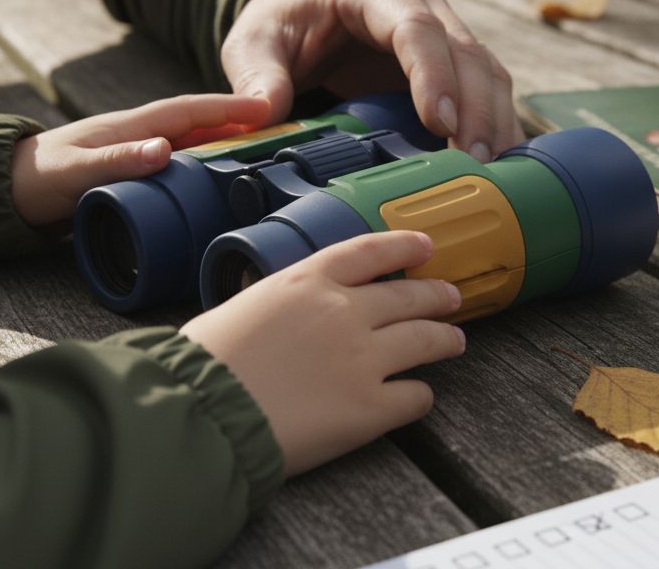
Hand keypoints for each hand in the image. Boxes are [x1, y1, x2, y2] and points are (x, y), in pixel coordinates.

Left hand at [10, 94, 269, 226]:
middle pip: (200, 122)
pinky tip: (220, 174)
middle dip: (240, 121)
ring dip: (228, 141)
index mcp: (132, 126)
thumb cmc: (37, 179)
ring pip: (193, 140)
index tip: (268, 107)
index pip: (191, 110)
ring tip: (265, 150)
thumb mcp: (76, 173)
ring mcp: (137, 150)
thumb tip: (165, 149)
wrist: (3, 188)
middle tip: (284, 127)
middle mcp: (140, 133)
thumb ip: (118, 161)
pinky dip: (206, 160)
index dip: (229, 109)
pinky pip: (181, 160)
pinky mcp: (134, 169)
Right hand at [180, 231, 465, 475]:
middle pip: (409, 295)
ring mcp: (363, 358)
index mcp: (307, 281)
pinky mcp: (370, 408)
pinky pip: (415, 397)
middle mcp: (344, 312)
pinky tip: (418, 398)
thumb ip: (278, 304)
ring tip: (454, 341)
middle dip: (436, 295)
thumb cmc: (204, 364)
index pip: (370, 251)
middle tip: (450, 297)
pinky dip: (421, 396)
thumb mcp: (240, 307)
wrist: (204, 413)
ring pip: (426, 340)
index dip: (404, 244)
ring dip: (445, 339)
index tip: (425, 245)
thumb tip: (284, 315)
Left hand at [221, 0, 522, 160]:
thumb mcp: (254, 43)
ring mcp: (445, 28)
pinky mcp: (454, 61)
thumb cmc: (283, 25)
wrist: (304, 11)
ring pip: (487, 70)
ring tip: (495, 175)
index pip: (415, 27)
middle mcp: (420, 1)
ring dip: (494, 122)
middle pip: (464, 51)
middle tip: (475, 163)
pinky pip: (488, 89)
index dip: (433, 74)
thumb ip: (258, 75)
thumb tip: (263, 113)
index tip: (442, 123)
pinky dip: (496, 126)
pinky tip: (501, 166)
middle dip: (476, 109)